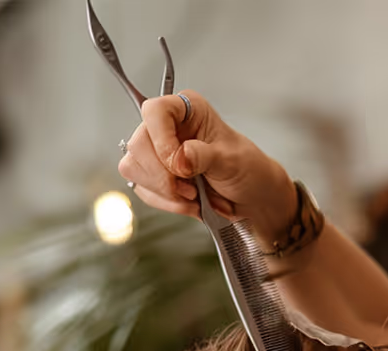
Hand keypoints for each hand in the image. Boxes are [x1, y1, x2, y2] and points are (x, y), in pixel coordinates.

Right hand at [118, 90, 296, 240]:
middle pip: (138, 145)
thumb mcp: (231, 160)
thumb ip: (204, 156)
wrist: (252, 199)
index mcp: (187, 110)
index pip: (154, 111)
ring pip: (134, 169)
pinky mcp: (155, 177)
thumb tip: (180, 157)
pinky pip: (143, 191)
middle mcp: (168, 127)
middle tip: (191, 189)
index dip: (162, 141)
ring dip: (165, 192)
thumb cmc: (248, 170)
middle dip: (163, 176)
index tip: (181, 166)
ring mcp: (157, 152)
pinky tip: (190, 202)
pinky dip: (167, 203)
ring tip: (194, 196)